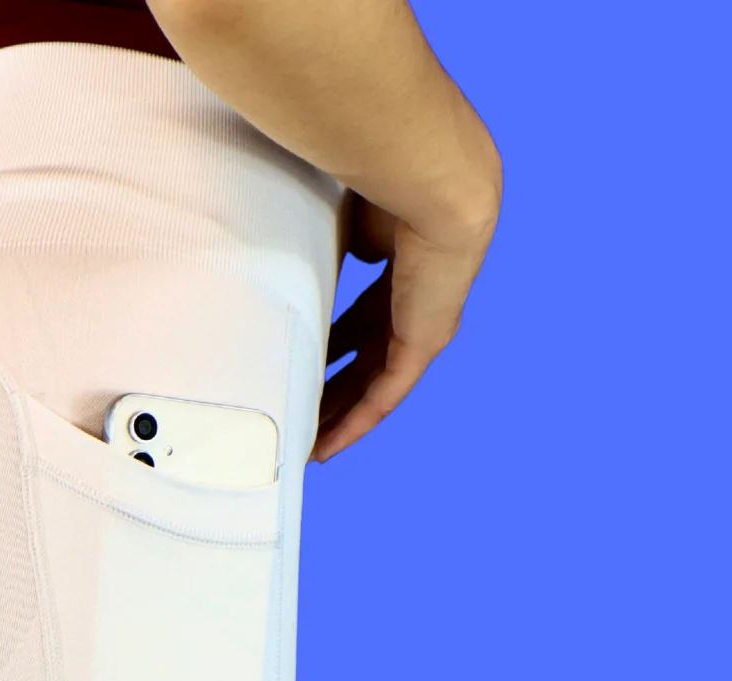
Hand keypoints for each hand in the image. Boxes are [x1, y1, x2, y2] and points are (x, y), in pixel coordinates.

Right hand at [312, 192, 496, 461]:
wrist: (434, 182)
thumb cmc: (390, 183)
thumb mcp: (345, 223)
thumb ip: (326, 249)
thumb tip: (297, 267)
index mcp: (401, 267)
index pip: (363, 318)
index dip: (332, 346)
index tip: (302, 364)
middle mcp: (417, 301)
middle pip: (367, 358)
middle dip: (332, 390)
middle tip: (298, 416)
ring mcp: (423, 326)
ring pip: (374, 385)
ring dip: (340, 416)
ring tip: (308, 443)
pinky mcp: (424, 344)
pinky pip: (386, 396)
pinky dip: (356, 423)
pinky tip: (328, 447)